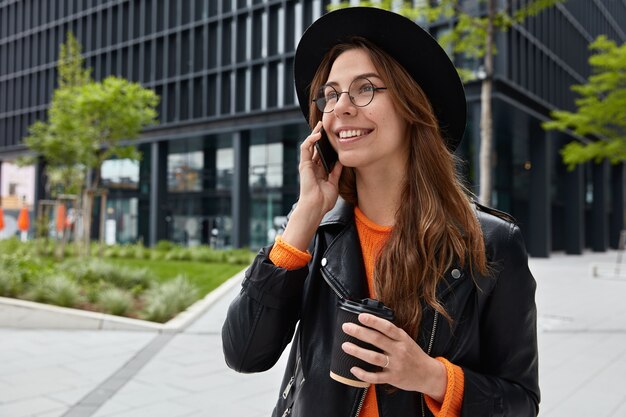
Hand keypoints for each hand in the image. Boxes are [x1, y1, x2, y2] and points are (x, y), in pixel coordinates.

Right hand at [279, 122, 342, 251]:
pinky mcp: (304, 164)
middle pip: (316, 147)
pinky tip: (318, 134)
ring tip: (321, 125)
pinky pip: (305, 148)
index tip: (334, 136)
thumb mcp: (334, 183)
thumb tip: (341, 162)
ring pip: (309, 145)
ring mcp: (307, 165)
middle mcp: (312, 166)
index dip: (327, 144)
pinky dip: (311, 139)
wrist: (315, 207)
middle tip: (327, 125)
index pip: (322, 153)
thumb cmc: (324, 200)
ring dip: (314, 134)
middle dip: (320, 136)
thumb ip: (336, 172)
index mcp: (319, 171)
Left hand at [341, 313, 446, 401]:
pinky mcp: (393, 378)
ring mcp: (396, 365)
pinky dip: (363, 374)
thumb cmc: (413, 355)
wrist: (428, 374)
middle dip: (359, 332)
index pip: (387, 327)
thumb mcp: (406, 340)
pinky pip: (375, 377)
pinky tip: (353, 369)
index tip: (361, 316)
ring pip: (374, 358)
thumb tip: (372, 322)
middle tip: (346, 327)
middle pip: (377, 340)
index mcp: (402, 339)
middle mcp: (399, 351)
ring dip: (358, 351)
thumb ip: (391, 333)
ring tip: (345, 346)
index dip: (374, 321)